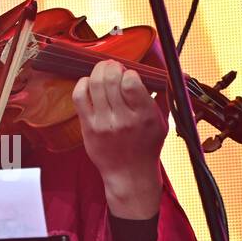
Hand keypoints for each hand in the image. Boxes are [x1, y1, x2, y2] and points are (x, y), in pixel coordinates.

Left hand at [73, 59, 166, 218]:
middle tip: (115, 67)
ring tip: (104, 71)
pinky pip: (79, 97)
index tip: (130, 76)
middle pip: (111, 79)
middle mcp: (123, 119)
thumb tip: (160, 71)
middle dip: (112, 66)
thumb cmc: (146, 146)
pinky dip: (83, 83)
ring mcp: (103, 123)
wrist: (129, 174)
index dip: (129, 73)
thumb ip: (160, 96)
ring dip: (99, 71)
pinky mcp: (88, 127)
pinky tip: (90, 84)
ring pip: (95, 84)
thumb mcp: (161, 121)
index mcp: (144, 116)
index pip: (131, 82)